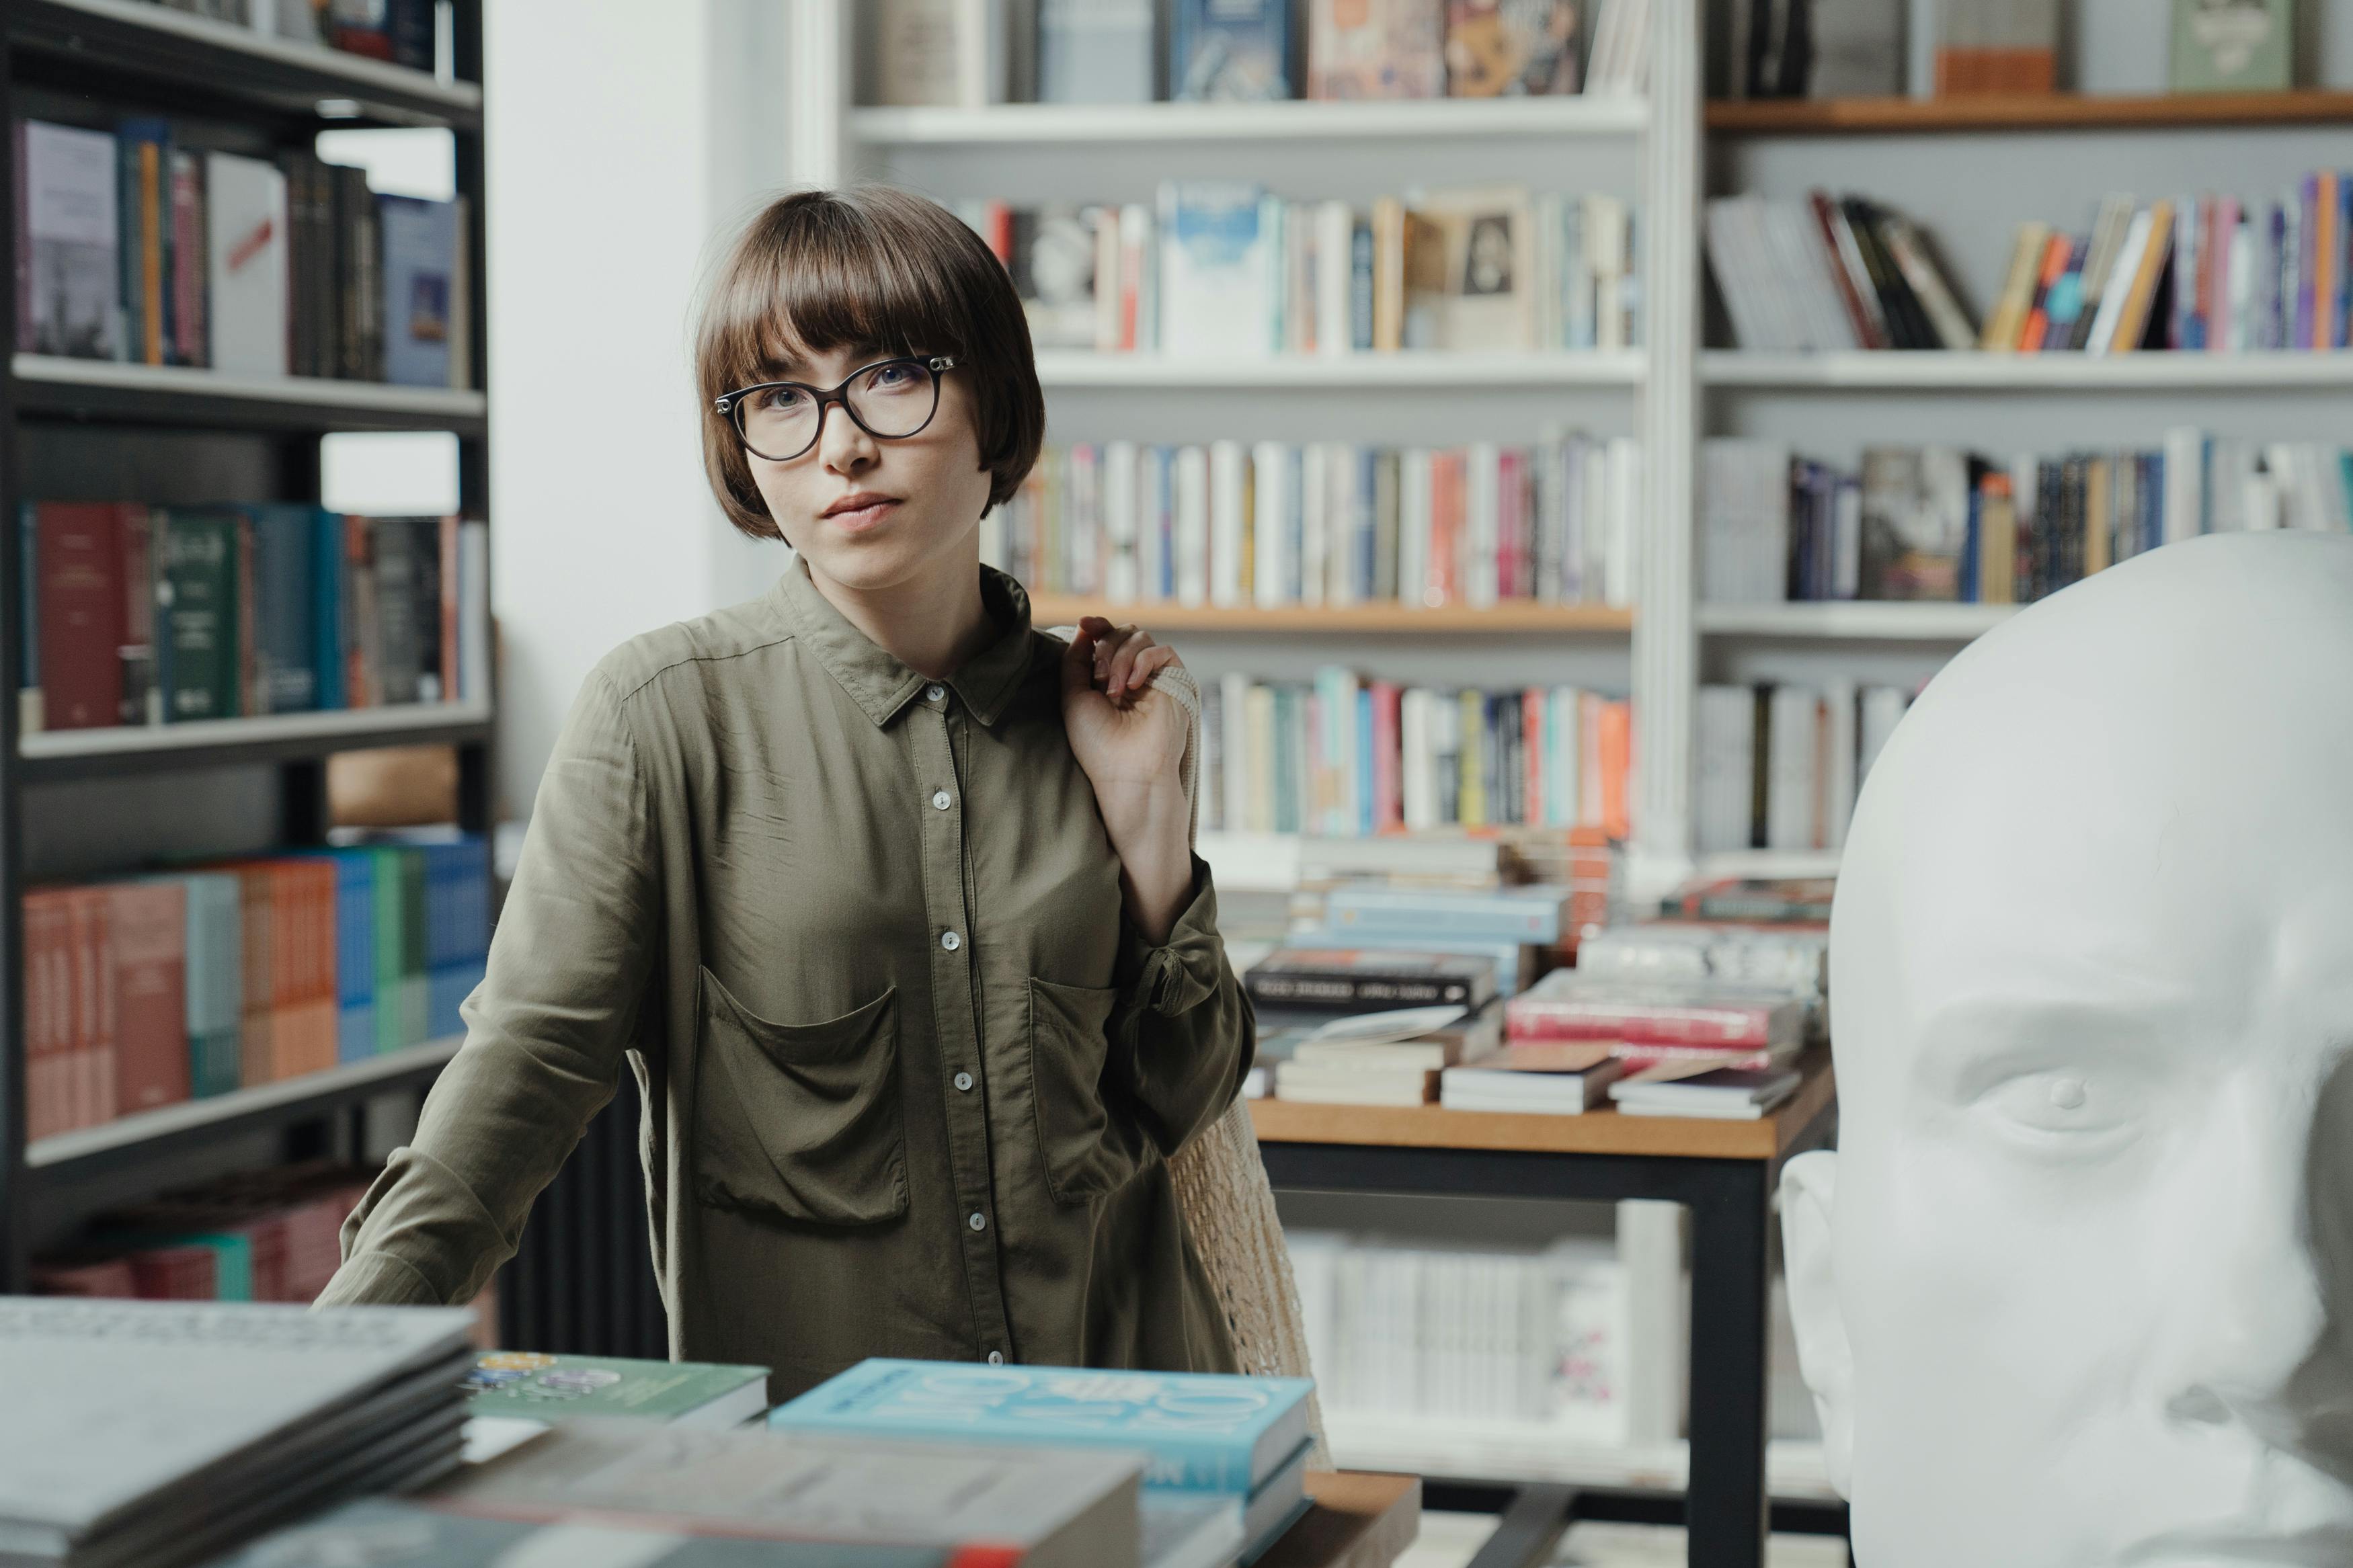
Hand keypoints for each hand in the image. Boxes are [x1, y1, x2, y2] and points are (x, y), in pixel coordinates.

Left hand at [1059, 616, 1186, 796]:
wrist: (1127, 772)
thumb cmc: (1098, 743)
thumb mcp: (1074, 696)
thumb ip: (1075, 660)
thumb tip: (1085, 627)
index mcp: (1108, 677)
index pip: (1106, 638)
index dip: (1097, 626)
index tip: (1084, 622)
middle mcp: (1132, 674)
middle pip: (1122, 632)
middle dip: (1105, 648)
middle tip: (1099, 679)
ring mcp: (1154, 678)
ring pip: (1140, 637)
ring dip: (1120, 658)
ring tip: (1114, 691)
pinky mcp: (1174, 682)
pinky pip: (1162, 651)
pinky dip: (1143, 662)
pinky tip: (1132, 687)